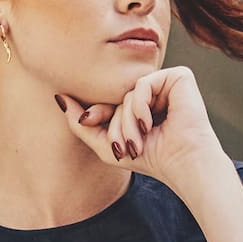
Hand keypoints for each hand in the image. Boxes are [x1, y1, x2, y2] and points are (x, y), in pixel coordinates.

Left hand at [55, 65, 226, 192]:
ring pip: (128, 91)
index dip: (95, 112)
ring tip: (138, 141)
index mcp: (140, 104)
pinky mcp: (179, 77)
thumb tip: (58, 97)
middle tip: (123, 147)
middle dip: (114, 124)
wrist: (184, 164)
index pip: (108, 99)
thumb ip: (80, 123)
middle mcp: (153, 91)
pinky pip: (143, 84)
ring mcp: (166, 83)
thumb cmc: (151, 158)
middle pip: (115, 96)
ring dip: (127, 120)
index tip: (87, 122)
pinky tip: (150, 124)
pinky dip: (140, 106)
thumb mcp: (106, 146)